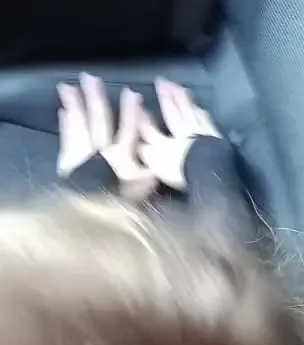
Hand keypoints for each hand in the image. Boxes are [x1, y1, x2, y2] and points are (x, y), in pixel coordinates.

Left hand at [57, 73, 155, 200]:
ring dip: (74, 106)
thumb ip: (146, 181)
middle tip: (90, 78)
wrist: (88, 220)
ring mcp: (83, 158)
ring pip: (79, 127)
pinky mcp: (68, 165)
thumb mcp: (139, 197)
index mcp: (123, 162)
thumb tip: (154, 168)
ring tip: (67, 87)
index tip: (132, 95)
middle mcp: (102, 155)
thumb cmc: (118, 208)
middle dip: (95, 99)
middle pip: (99, 122)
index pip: (128, 132)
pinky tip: (62, 111)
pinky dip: (66, 125)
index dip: (130, 114)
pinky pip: (67, 141)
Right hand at [138, 79, 220, 190]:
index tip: (138, 105)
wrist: (208, 172)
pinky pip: (205, 120)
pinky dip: (201, 113)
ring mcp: (198, 133)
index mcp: (164, 144)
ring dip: (182, 98)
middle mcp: (180, 134)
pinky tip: (200, 108)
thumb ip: (147, 154)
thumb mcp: (157, 166)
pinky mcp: (213, 137)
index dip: (142, 117)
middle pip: (172, 112)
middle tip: (161, 81)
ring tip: (178, 87)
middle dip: (165, 97)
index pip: (149, 129)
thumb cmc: (182, 172)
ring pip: (189, 111)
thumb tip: (138, 144)